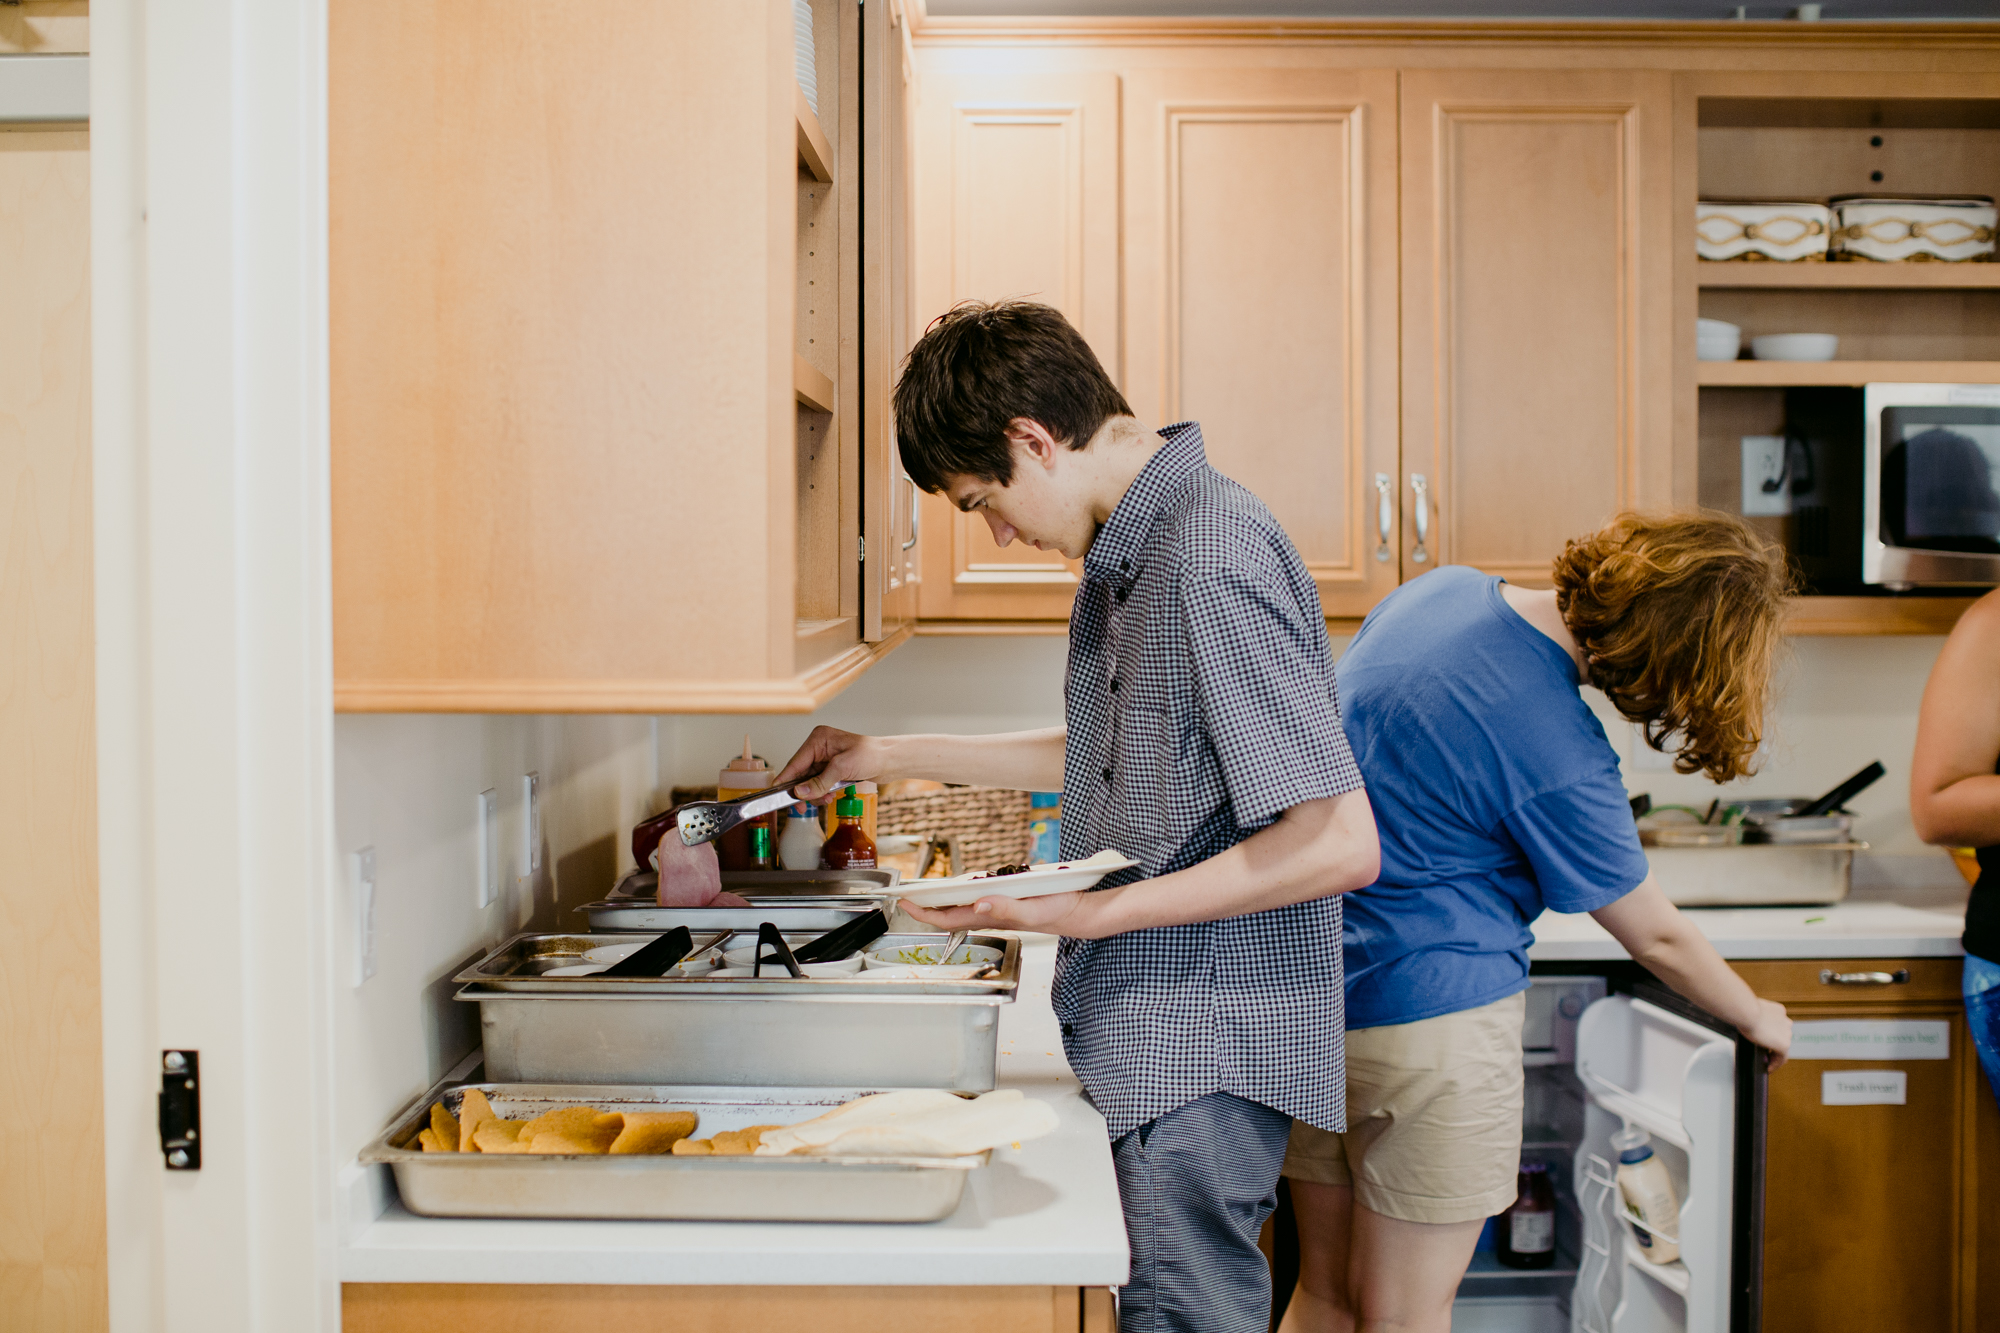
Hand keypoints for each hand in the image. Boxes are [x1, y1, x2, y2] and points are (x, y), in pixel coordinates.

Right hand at [776, 725, 890, 801]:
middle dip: (805, 790)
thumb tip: (800, 792)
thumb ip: (819, 782)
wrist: (890, 761)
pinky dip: (823, 792)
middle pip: (801, 774)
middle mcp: (820, 747)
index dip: (786, 779)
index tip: (775, 792)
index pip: (796, 762)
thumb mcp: (842, 768)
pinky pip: (820, 784)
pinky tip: (832, 795)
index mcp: (819, 739)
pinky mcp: (832, 769)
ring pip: (810, 782)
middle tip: (803, 806)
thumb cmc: (871, 755)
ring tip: (828, 797)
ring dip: (816, 793)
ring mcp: (826, 759)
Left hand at [901, 890, 1094, 936]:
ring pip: (962, 909)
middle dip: (926, 908)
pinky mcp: (1006, 904)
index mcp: (992, 916)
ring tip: (925, 894)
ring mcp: (998, 910)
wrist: (1079, 912)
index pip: (948, 918)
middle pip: (950, 914)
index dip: (924, 912)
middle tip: (907, 897)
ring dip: (942, 902)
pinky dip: (961, 896)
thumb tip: (978, 904)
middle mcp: (990, 915)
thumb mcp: (1034, 909)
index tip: (905, 903)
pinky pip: (976, 902)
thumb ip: (1007, 909)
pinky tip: (959, 890)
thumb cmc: (1059, 911)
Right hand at [1743, 998, 1791, 1071]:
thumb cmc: (1744, 1009)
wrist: (1746, 1012)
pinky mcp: (1784, 1044)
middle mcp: (1785, 1022)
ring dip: (1775, 1055)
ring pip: (1782, 1047)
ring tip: (1767, 1063)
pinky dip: (1775, 1064)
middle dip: (1774, 1046)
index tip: (1765, 1042)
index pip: (1778, 1026)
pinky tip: (1768, 1068)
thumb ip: (1756, 1016)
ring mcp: (1787, 1033)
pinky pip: (1781, 1058)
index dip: (1772, 1036)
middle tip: (1765, 1055)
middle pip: (1782, 1037)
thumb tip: (1750, 1023)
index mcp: (1779, 1012)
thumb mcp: (1752, 1011)